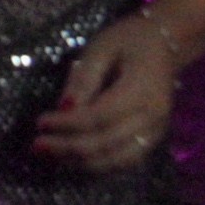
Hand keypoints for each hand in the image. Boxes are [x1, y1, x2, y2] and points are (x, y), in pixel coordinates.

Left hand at [33, 6, 182, 171]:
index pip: (99, 117)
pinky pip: (126, 160)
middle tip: (37, 146)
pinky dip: (100, 165)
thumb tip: (63, 109)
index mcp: (141, 90)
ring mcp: (157, 131)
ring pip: (117, 160)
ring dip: (82, 163)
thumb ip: (83, 79)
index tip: (40, 123)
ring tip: (51, 156)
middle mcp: (153, 117)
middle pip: (107, 143)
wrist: (167, 43)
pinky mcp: (154, 138)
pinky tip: (74, 160)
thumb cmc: (129, 40)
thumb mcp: (101, 48)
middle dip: (69, 148)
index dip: (68, 125)